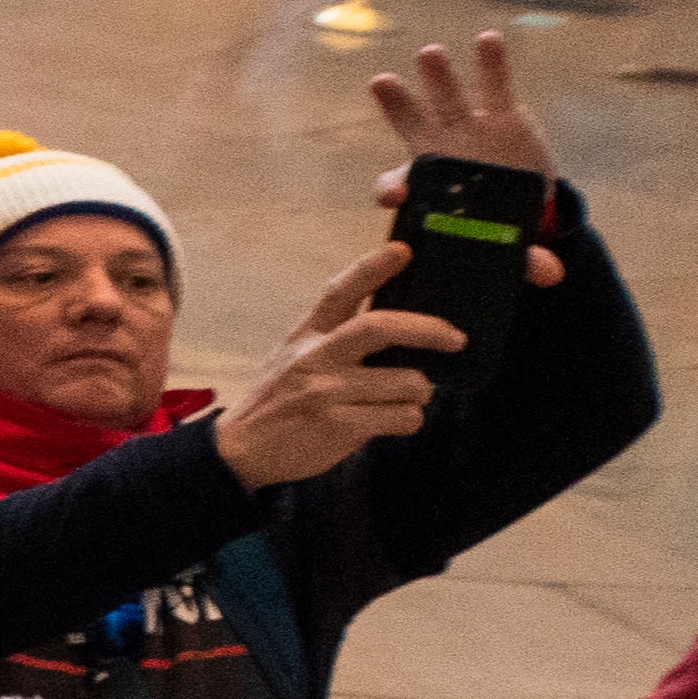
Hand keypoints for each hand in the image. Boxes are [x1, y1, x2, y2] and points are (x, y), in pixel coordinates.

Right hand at [211, 244, 451, 490]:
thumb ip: (335, 339)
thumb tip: (397, 328)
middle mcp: (315, 357)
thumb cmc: (279, 400)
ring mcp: (327, 392)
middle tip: (455, 339)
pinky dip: (407, 420)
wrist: (242, 448)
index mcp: (307, 335)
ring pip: (408, 382)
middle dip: (429, 330)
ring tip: (400, 400)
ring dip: (417, 394)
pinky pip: (403, 417)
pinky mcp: (339, 425)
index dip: (372, 268)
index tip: (402, 251)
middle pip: (381, 327)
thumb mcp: (294, 356)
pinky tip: (387, 422)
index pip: (341, 291)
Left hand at [365, 29, 563, 283]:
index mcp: (426, 187)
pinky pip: (494, 86)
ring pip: (447, 98)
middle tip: (382, 82)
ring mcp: (468, 127)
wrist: (517, 198)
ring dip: (439, 77)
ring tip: (431, 53)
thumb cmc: (495, 225)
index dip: (391, 188)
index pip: (397, 184)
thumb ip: (524, 260)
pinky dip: (491, 64)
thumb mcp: (508, 249)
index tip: (391, 194)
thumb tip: (551, 274)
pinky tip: (488, 40)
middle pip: (412, 125)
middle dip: (398, 105)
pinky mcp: (501, 114)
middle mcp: (439, 150)